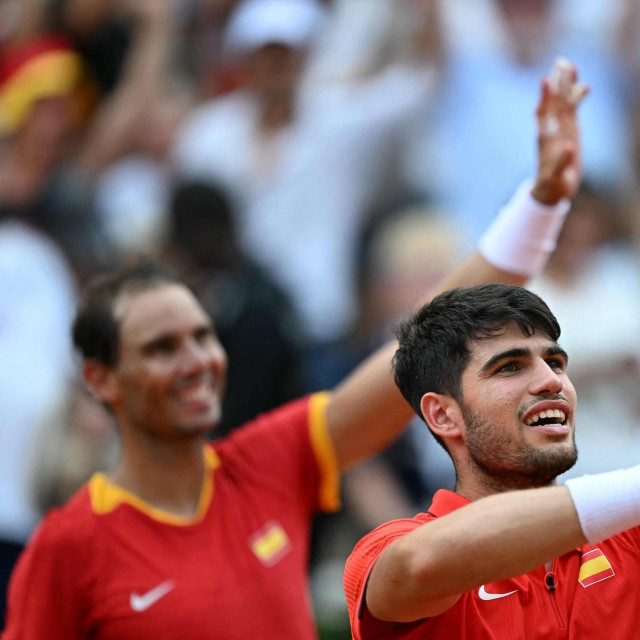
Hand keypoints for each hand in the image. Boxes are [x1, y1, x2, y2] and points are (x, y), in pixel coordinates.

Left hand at [531, 58, 588, 204]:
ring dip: (566, 84)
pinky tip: (583, 85)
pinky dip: (576, 96)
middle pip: (553, 101)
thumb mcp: (556, 176)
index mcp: (546, 138)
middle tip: (560, 62)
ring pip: (563, 101)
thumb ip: (561, 162)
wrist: (553, 187)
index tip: (544, 81)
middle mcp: (551, 129)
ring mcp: (560, 127)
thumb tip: (569, 147)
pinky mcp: (569, 128)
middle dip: (557, 82)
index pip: (543, 114)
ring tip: (570, 65)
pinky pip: (572, 108)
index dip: (544, 97)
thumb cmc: (552, 183)